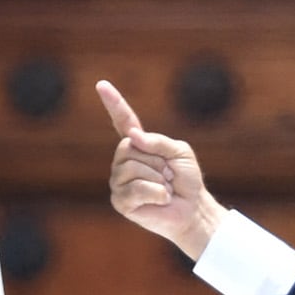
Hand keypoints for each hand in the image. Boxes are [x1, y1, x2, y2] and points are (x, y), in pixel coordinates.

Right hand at [99, 80, 224, 260]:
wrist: (193, 209)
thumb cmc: (187, 180)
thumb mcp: (181, 152)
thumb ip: (159, 141)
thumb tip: (133, 137)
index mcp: (138, 144)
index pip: (123, 121)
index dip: (113, 103)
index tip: (101, 84)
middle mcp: (123, 161)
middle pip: (130, 147)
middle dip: (157, 160)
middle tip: (168, 175)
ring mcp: (119, 181)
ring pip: (133, 167)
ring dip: (158, 178)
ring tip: (164, 188)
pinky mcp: (121, 201)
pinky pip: (136, 189)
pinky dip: (156, 193)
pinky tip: (161, 199)